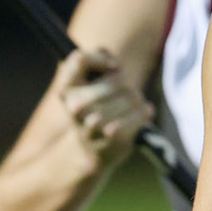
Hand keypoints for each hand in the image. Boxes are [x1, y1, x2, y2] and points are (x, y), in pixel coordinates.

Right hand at [53, 47, 154, 170]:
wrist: (92, 152)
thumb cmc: (94, 110)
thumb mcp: (86, 86)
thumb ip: (98, 61)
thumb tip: (114, 64)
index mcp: (67, 90)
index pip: (81, 59)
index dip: (101, 58)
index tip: (114, 67)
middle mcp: (76, 106)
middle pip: (118, 78)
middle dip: (127, 85)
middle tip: (126, 96)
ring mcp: (93, 121)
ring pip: (132, 94)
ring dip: (138, 100)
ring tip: (133, 108)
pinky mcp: (112, 135)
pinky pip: (140, 111)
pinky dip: (144, 112)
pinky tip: (142, 116)